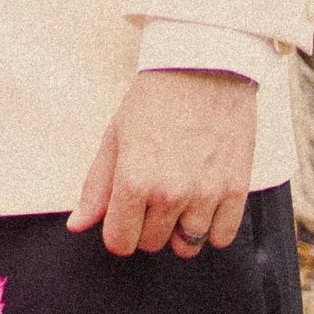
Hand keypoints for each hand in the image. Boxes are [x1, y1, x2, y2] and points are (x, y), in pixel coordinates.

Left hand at [69, 70, 255, 258]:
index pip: (119, 242)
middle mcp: (169, 194)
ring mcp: (204, 195)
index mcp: (133, 181)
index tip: (125, 213)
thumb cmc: (155, 99)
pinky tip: (203, 202)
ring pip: (186, 246)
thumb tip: (78, 225)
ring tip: (180, 195)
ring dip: (179, 228)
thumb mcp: (116, 137)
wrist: (203, 67)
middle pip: (151, 244)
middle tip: (153, 191)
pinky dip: (212, 228)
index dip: (118, 229)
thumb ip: (96, 187)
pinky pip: (221, 238)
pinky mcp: (235, 191)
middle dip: (147, 224)